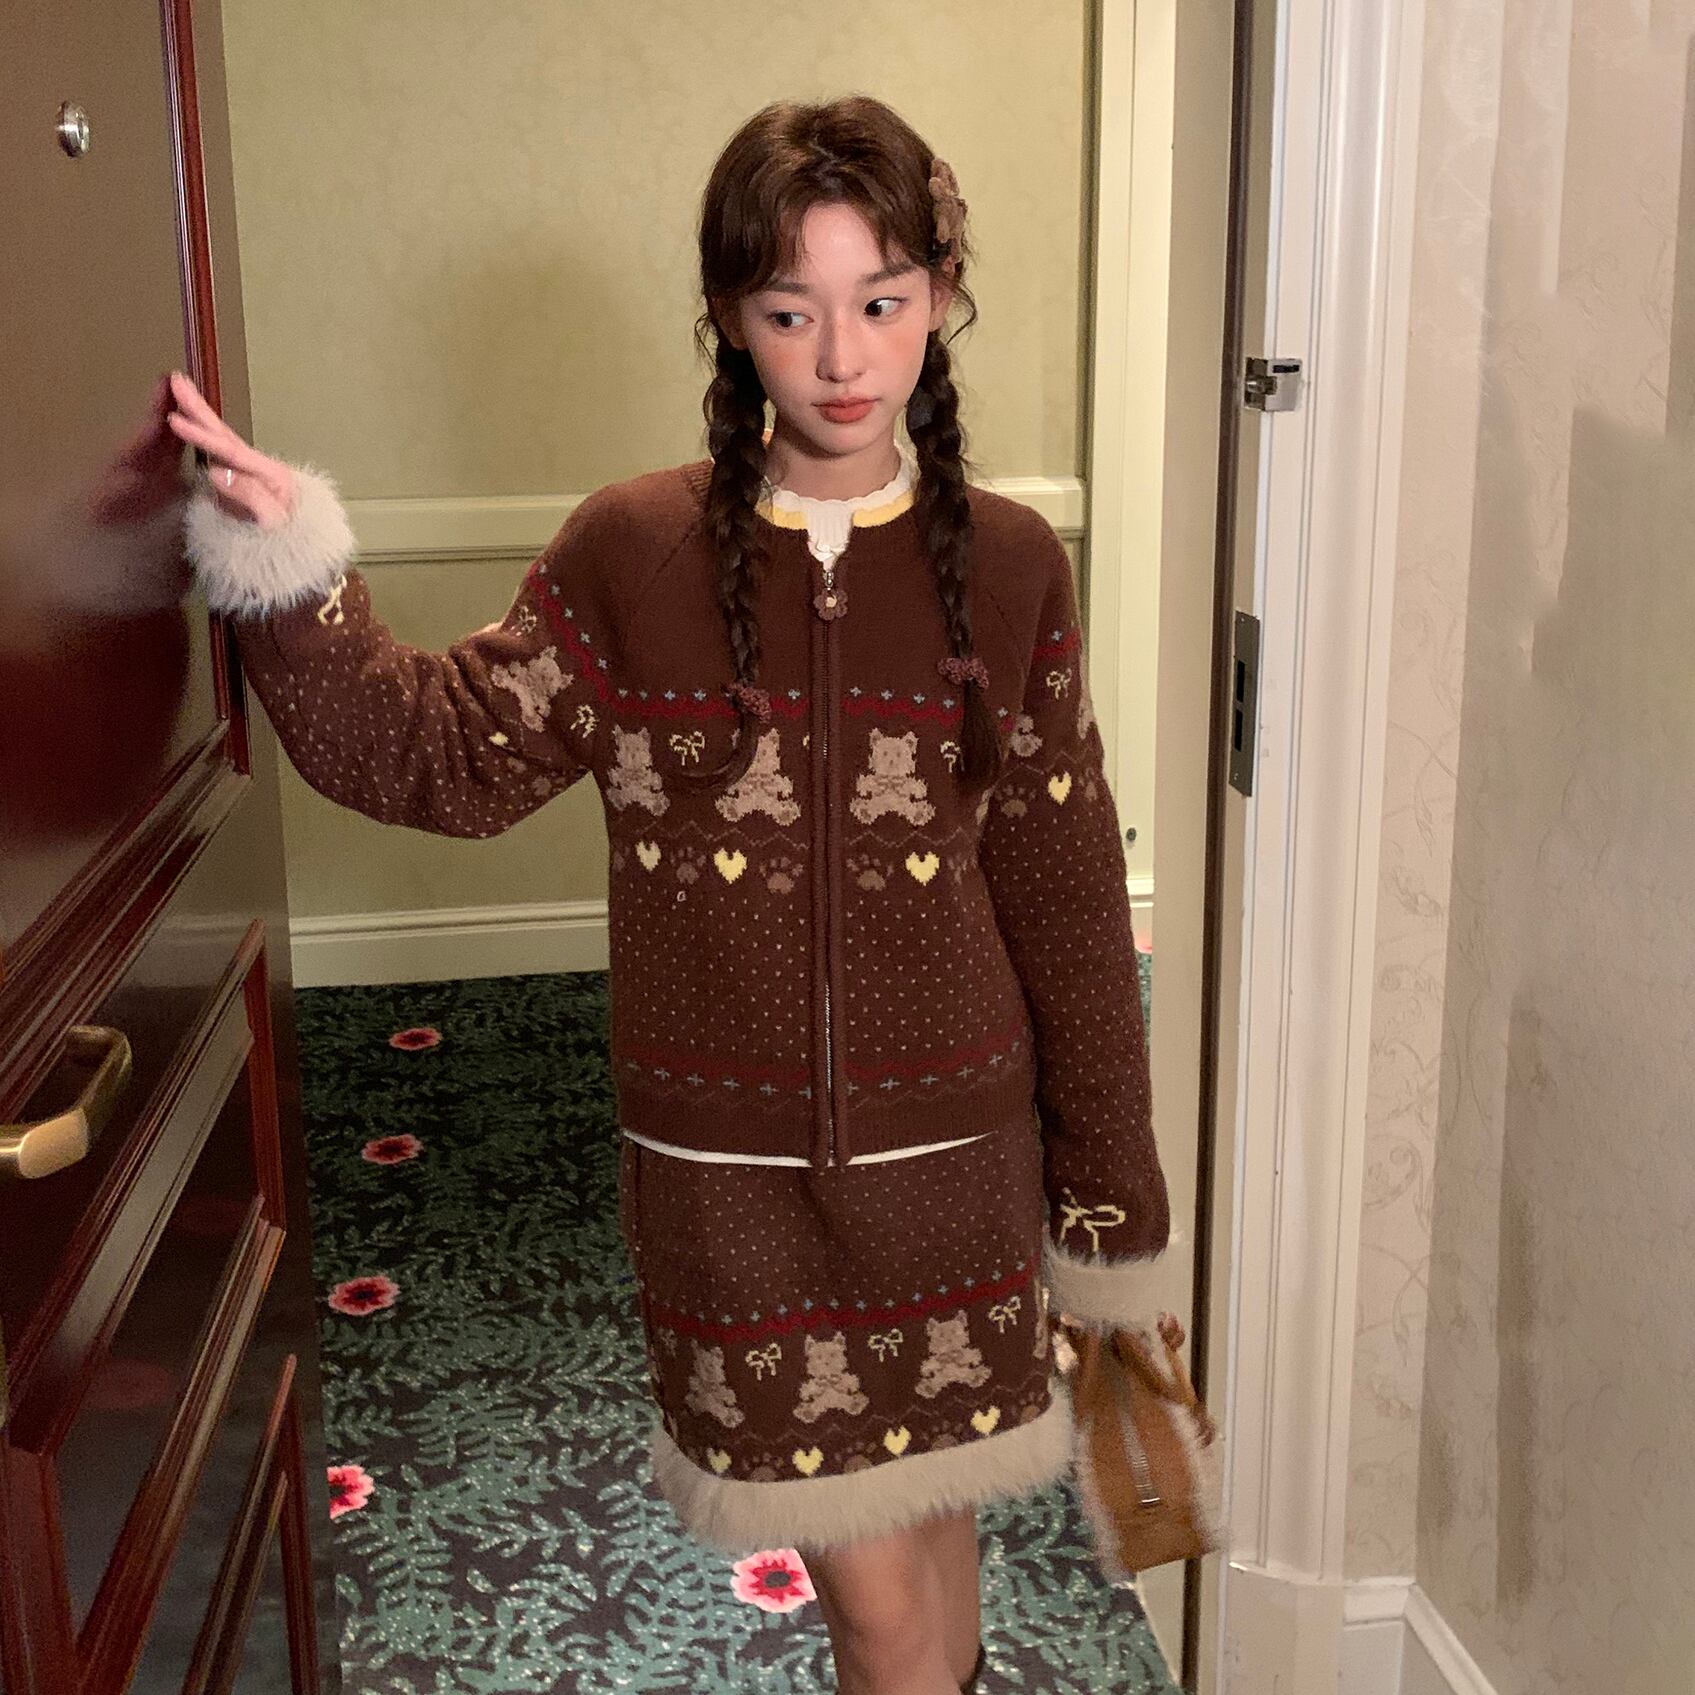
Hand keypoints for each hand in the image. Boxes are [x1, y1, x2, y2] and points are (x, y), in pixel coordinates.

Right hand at [165, 371, 296, 528]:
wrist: (300, 553)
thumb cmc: (288, 542)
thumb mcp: (273, 523)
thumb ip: (248, 495)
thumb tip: (216, 471)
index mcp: (271, 475)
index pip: (231, 452)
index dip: (202, 436)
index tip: (175, 420)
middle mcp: (261, 468)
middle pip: (227, 435)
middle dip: (199, 409)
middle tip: (176, 381)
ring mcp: (250, 473)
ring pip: (223, 438)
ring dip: (201, 414)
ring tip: (180, 390)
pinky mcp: (241, 480)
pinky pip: (221, 451)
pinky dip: (205, 433)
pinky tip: (191, 419)